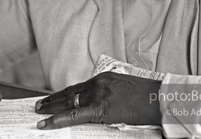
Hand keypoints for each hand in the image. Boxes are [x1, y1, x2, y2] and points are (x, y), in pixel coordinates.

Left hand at [35, 72, 161, 128]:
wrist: (160, 97)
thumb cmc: (147, 94)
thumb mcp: (125, 89)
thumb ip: (109, 93)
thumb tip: (99, 105)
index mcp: (103, 78)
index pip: (77, 87)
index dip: (63, 94)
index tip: (54, 98)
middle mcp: (98, 83)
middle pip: (70, 93)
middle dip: (53, 100)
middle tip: (39, 105)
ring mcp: (98, 95)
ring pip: (69, 103)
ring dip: (52, 108)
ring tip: (39, 113)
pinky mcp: (101, 108)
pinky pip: (75, 115)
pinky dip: (58, 119)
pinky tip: (47, 123)